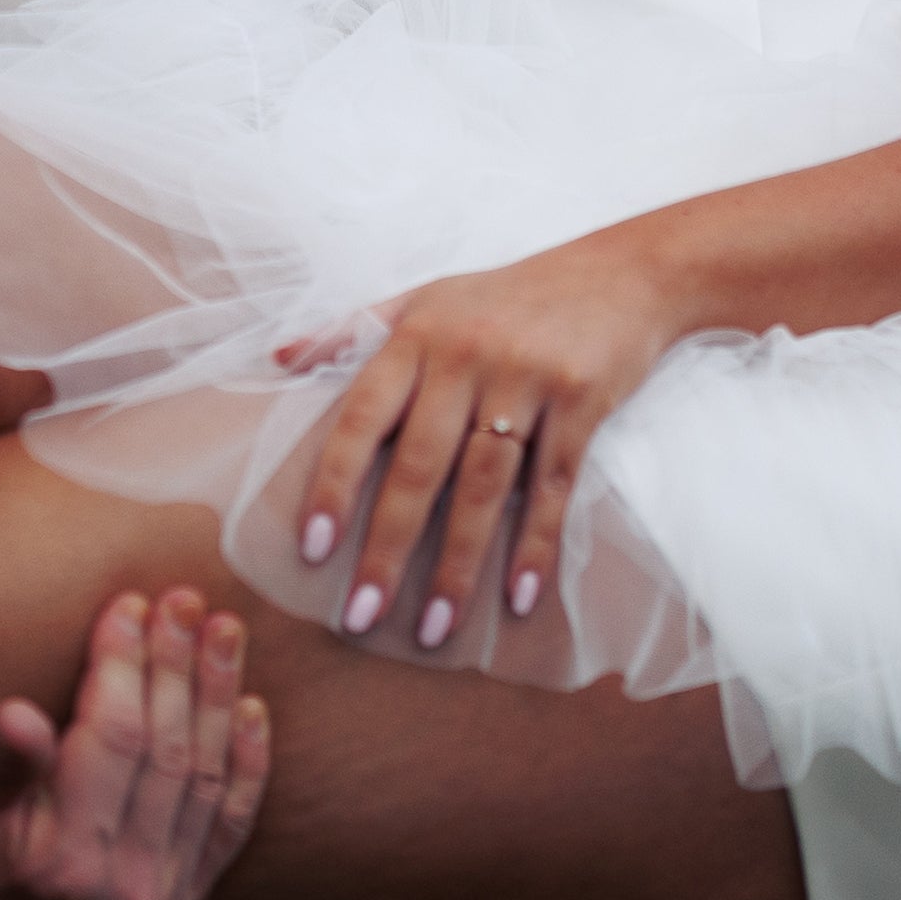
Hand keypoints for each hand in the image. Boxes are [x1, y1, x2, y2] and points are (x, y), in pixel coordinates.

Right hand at [0, 588, 271, 899]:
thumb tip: (21, 717)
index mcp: (54, 862)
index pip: (108, 736)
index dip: (124, 664)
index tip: (129, 602)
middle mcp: (118, 891)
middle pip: (164, 751)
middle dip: (176, 665)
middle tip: (184, 598)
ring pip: (204, 779)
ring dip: (219, 697)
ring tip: (223, 630)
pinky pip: (228, 826)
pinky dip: (247, 765)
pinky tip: (253, 707)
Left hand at [281, 237, 683, 656]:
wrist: (623, 273)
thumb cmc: (510, 296)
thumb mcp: (427, 298)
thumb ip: (352, 329)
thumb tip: (277, 357)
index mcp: (417, 334)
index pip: (362, 416)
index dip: (334, 483)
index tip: (314, 548)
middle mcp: (465, 355)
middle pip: (419, 465)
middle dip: (389, 546)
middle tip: (363, 615)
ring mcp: (525, 378)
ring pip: (484, 486)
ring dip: (459, 563)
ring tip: (436, 627)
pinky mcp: (582, 400)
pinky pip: (554, 485)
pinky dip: (536, 545)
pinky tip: (519, 598)